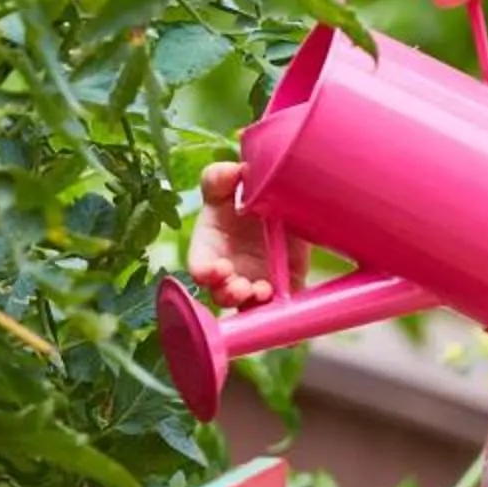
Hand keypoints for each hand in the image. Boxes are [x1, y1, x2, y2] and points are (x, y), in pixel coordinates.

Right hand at [185, 159, 273, 309]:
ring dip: (252, 304)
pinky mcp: (282, 292)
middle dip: (229, 295)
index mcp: (212, 250)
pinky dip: (280, 314)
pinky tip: (284, 307)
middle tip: (242, 287)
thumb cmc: (250, 199)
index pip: (200, 269)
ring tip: (263, 291)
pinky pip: (278, 311)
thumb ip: (222, 177)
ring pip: (247, 308)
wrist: (287, 206)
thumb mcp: (234, 186)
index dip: (205, 273)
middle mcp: (231, 274)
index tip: (219, 269)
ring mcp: (254, 285)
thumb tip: (232, 172)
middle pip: (221, 295)